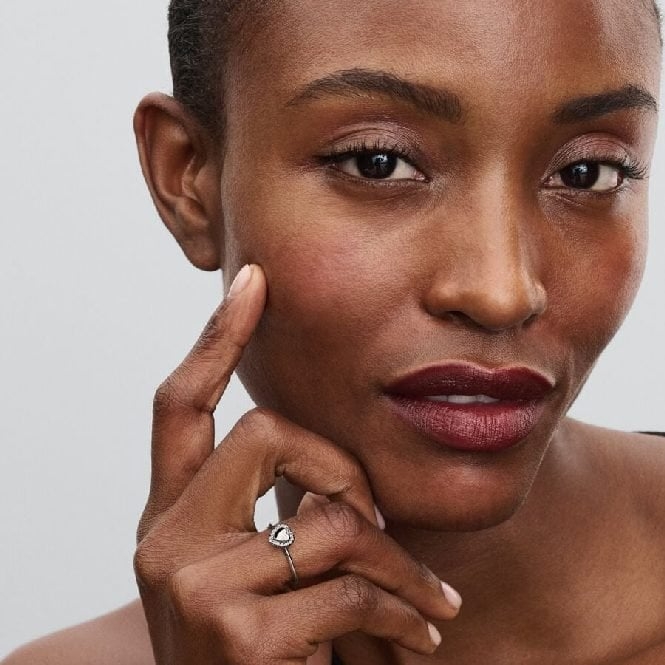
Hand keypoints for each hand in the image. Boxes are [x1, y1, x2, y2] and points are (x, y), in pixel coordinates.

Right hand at [133, 264, 461, 664]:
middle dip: (339, 466)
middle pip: (266, 434)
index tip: (252, 282)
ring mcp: (196, 587)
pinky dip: (405, 606)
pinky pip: (352, 580)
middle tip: (374, 518)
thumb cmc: (267, 647)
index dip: (215, 341)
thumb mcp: (259, 573)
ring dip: (393, 559)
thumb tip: (338, 460)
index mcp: (171, 517)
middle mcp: (167, 542)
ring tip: (424, 596)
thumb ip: (277, 510)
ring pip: (329, 516)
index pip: (178, 407)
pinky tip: (424, 631)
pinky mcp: (241, 635)